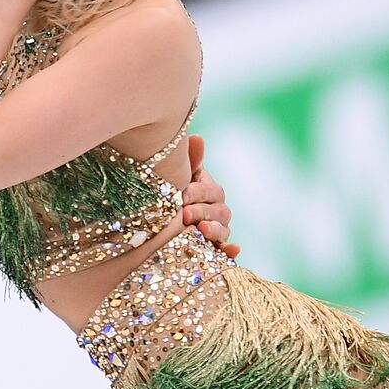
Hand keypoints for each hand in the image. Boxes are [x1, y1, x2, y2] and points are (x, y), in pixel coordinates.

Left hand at [180, 134, 238, 258]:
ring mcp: (217, 230)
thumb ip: (190, 160)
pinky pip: (227, 251)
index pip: (211, 190)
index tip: (182, 196)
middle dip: (202, 211)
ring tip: (202, 230)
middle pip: (219, 211)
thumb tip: (197, 137)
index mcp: (209, 191)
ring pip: (224, 229)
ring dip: (215, 229)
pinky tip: (232, 250)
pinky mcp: (213, 249)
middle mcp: (217, 210)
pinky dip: (230, 251)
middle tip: (185, 215)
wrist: (156, 224)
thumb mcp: (179, 178)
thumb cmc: (171, 194)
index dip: (198, 193)